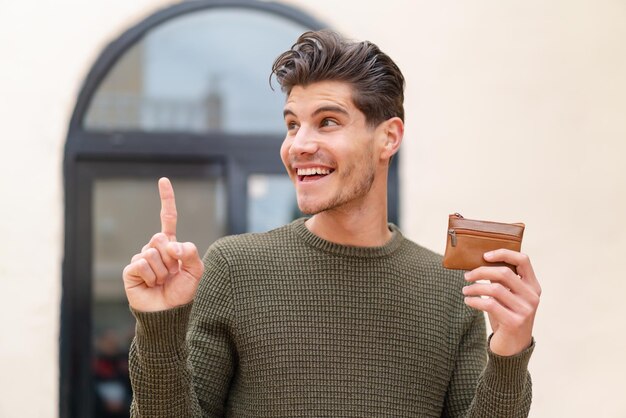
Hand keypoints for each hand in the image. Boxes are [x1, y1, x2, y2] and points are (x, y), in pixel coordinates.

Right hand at [122, 177, 203, 311]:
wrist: (171, 314)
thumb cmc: (184, 293)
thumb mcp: (196, 271)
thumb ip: (190, 253)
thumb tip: (171, 245)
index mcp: (171, 245)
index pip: (167, 218)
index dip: (166, 199)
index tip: (163, 180)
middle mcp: (154, 249)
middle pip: (160, 238)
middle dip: (170, 258)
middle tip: (172, 274)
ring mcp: (141, 259)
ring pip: (152, 253)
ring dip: (162, 271)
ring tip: (162, 282)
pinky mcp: (131, 271)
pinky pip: (141, 263)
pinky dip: (150, 276)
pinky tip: (151, 285)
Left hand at [462, 250, 540, 355]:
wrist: (513, 347)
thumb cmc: (507, 316)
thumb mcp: (507, 297)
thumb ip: (501, 281)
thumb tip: (480, 262)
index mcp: (533, 286)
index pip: (523, 260)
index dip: (504, 253)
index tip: (485, 255)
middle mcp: (532, 296)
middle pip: (504, 273)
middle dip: (480, 271)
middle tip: (466, 276)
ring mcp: (525, 310)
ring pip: (494, 288)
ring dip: (474, 287)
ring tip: (465, 290)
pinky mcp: (514, 322)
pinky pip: (489, 304)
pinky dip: (474, 300)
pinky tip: (468, 301)